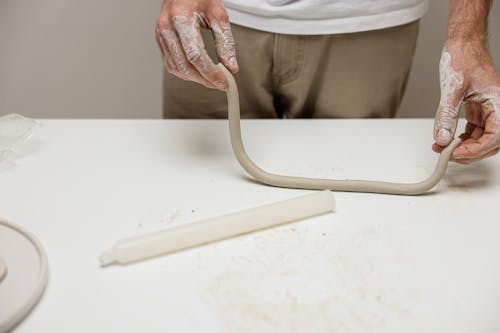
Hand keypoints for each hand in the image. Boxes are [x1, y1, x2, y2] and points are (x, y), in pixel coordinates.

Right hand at [155, 0, 238, 89]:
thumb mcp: (218, 15)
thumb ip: (225, 42)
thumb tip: (231, 66)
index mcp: (181, 17)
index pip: (195, 55)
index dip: (210, 72)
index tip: (223, 81)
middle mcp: (167, 26)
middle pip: (185, 64)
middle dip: (204, 79)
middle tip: (220, 84)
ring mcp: (160, 33)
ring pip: (176, 67)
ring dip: (194, 78)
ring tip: (211, 80)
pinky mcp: (160, 39)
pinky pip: (170, 63)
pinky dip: (185, 73)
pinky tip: (197, 74)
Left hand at [433, 42, 499, 163]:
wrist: (462, 45)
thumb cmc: (463, 58)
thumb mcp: (452, 89)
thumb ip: (446, 115)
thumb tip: (442, 138)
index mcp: (499, 103)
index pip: (495, 135)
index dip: (476, 149)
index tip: (456, 153)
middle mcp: (498, 108)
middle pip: (491, 142)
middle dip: (470, 151)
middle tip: (447, 154)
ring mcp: (489, 110)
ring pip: (482, 138)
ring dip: (465, 147)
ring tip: (443, 147)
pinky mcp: (478, 110)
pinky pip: (474, 130)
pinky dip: (462, 138)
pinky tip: (447, 139)